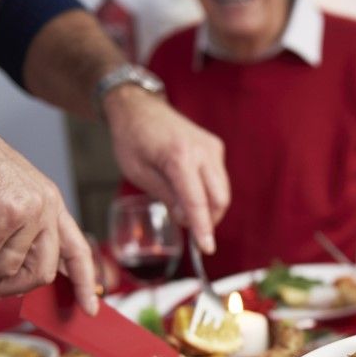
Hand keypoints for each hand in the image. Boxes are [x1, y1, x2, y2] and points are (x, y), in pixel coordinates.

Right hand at [0, 110, 98, 313]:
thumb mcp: (0, 197)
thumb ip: (13, 231)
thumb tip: (11, 275)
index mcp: (50, 202)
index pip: (78, 250)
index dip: (84, 283)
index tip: (90, 309)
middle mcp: (45, 207)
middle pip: (40, 273)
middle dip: (5, 286)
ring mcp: (27, 211)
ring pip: (4, 269)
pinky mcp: (2, 214)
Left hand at [103, 87, 228, 254]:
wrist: (139, 108)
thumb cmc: (132, 140)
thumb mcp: (139, 173)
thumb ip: (167, 196)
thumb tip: (189, 218)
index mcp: (178, 156)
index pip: (197, 201)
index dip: (202, 228)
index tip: (207, 248)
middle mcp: (202, 150)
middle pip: (219, 198)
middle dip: (208, 219)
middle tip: (187, 225)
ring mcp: (212, 147)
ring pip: (223, 190)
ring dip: (209, 207)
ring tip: (184, 206)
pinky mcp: (215, 147)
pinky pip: (219, 179)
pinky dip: (209, 192)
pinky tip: (190, 189)